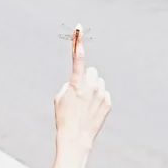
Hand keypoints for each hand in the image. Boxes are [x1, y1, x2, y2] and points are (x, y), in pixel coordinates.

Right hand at [53, 25, 110, 152]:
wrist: (76, 139)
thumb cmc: (64, 117)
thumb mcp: (59, 98)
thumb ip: (70, 84)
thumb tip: (80, 82)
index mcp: (76, 84)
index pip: (78, 58)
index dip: (77, 42)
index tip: (78, 28)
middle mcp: (91, 87)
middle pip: (92, 71)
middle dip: (86, 77)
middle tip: (79, 92)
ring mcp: (101, 95)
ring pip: (99, 82)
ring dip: (93, 88)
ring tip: (85, 104)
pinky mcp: (108, 103)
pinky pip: (104, 94)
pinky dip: (98, 99)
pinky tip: (91, 111)